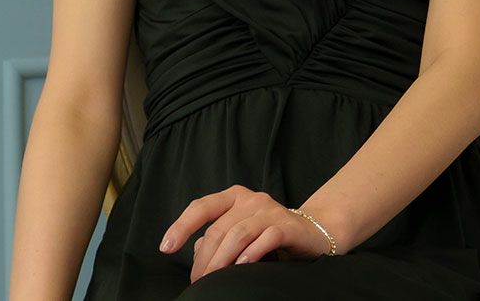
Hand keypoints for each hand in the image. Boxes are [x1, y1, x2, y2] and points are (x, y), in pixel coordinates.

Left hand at [158, 184, 333, 282]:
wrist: (314, 230)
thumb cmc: (271, 233)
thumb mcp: (241, 233)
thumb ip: (218, 239)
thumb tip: (194, 251)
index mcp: (234, 197)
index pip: (202, 207)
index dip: (181, 225)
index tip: (166, 247)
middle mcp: (251, 199)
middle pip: (218, 228)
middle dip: (204, 258)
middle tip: (198, 281)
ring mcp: (269, 210)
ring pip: (237, 233)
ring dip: (222, 261)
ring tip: (214, 279)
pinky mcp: (287, 224)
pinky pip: (265, 238)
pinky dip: (251, 253)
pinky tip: (241, 267)